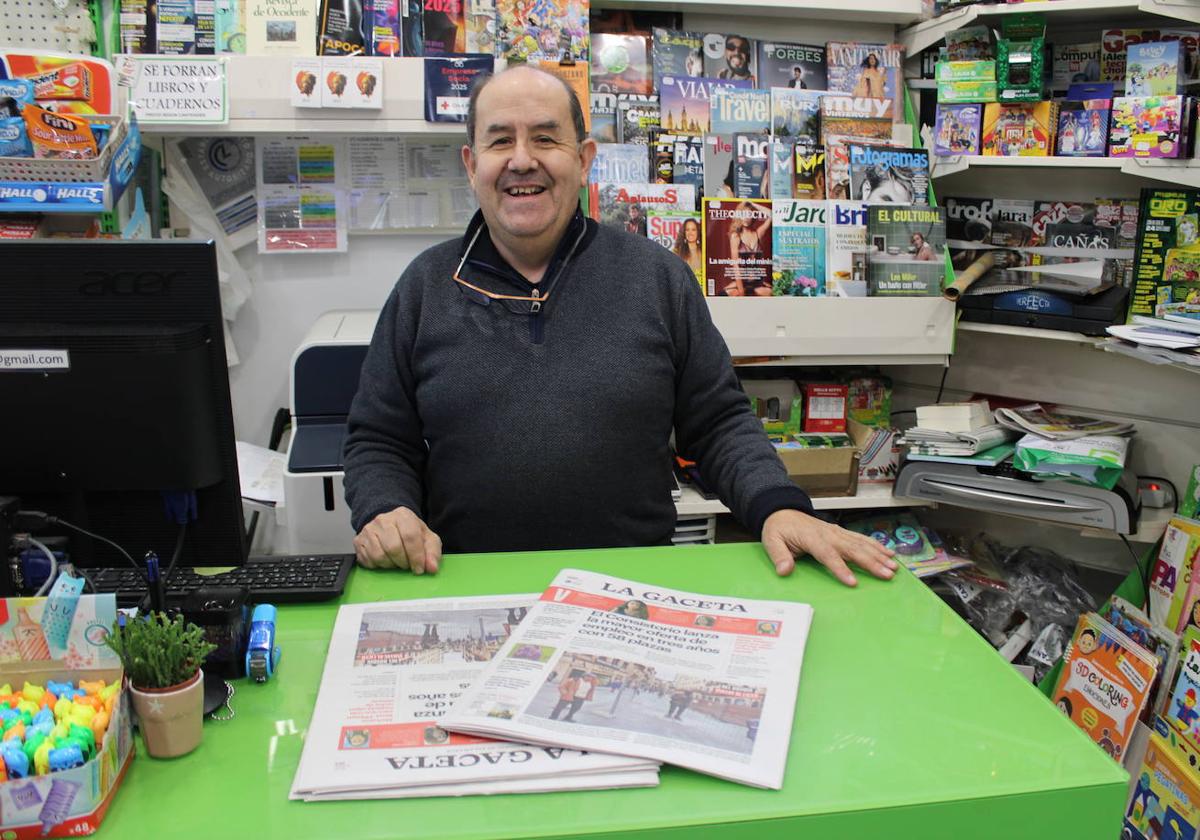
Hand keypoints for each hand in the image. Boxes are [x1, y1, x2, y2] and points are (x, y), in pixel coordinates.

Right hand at [353, 506, 441, 573]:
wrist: (389, 524)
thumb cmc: (410, 533)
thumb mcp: (427, 539)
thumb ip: (432, 552)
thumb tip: (432, 568)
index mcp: (403, 515)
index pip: (410, 536)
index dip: (416, 556)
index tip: (419, 569)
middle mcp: (383, 520)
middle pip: (393, 547)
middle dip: (403, 562)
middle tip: (407, 565)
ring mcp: (368, 530)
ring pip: (379, 555)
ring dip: (391, 565)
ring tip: (396, 562)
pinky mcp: (358, 540)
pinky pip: (368, 560)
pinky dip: (378, 566)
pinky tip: (385, 561)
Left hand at [761, 509, 896, 586]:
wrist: (783, 511)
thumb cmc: (778, 528)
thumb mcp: (771, 541)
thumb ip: (779, 556)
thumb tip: (784, 570)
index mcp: (812, 537)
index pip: (828, 555)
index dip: (841, 569)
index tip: (852, 582)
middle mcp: (828, 534)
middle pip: (852, 549)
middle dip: (871, 563)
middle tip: (886, 575)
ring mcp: (836, 532)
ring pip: (861, 544)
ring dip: (878, 555)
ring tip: (893, 567)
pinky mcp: (841, 532)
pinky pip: (861, 539)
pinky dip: (876, 545)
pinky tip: (889, 553)